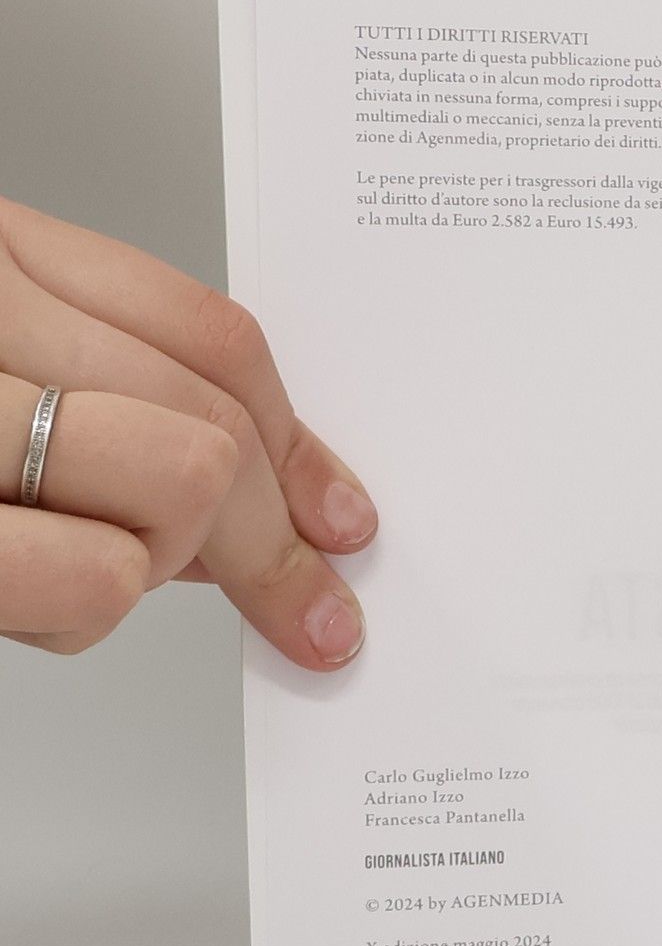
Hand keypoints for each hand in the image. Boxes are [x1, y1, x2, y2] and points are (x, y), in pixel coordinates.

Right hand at [0, 196, 374, 662]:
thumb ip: (113, 405)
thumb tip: (256, 506)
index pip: (207, 335)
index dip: (296, 442)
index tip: (343, 519)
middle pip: (216, 424)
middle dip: (267, 538)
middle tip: (306, 610)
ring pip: (183, 489)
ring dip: (159, 562)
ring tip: (71, 572)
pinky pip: (101, 575)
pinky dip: (87, 609)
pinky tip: (33, 599)